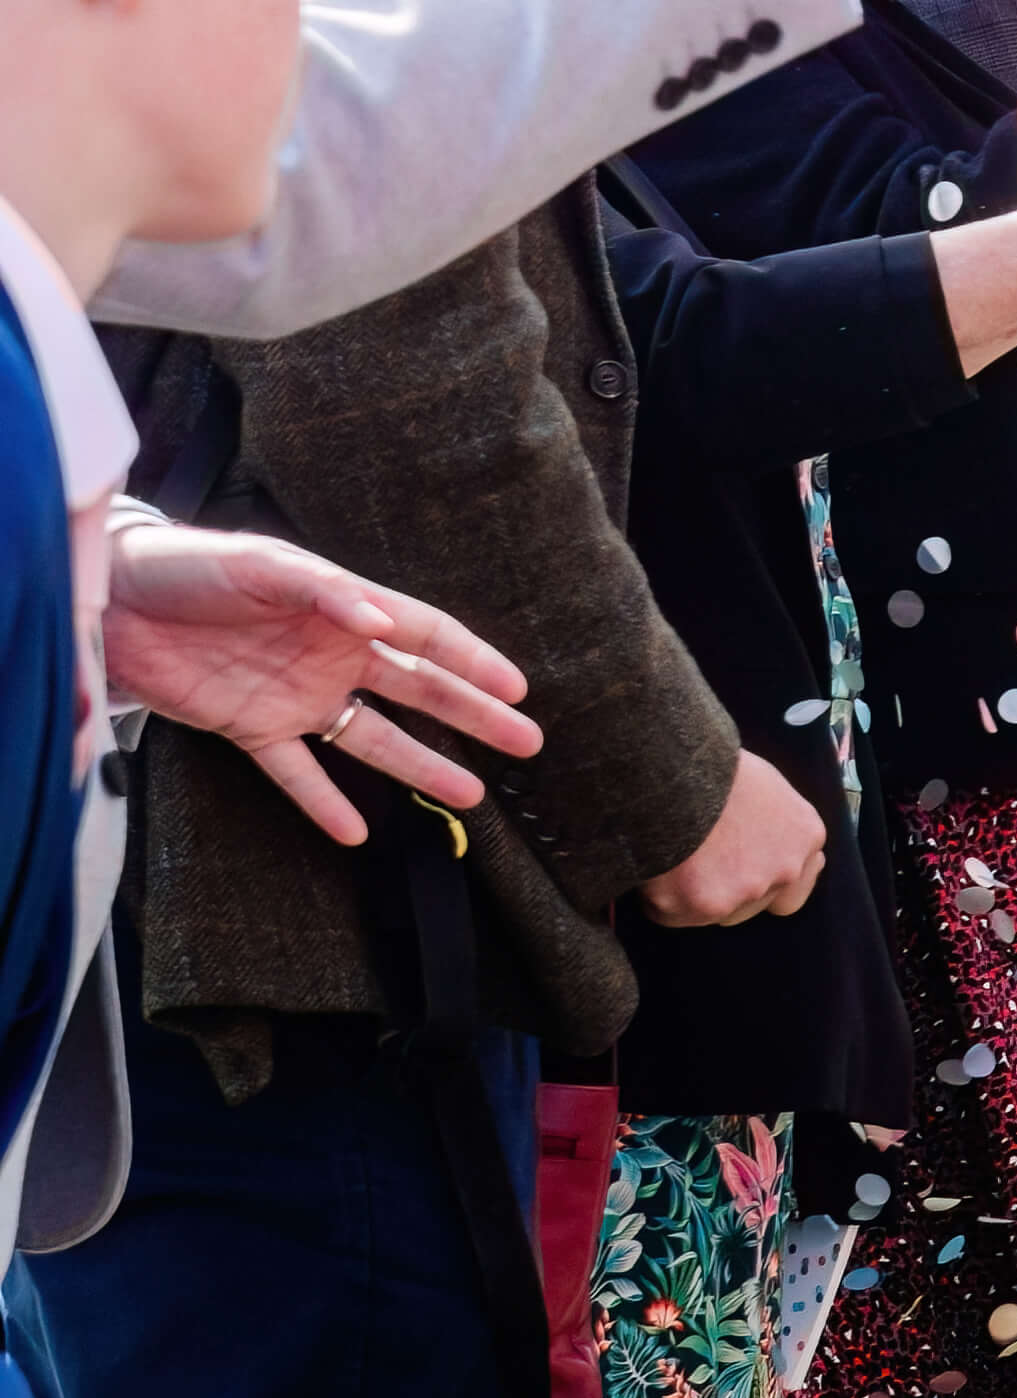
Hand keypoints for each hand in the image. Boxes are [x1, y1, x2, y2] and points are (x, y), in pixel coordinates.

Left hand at [95, 521, 538, 846]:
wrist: (109, 600)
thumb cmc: (188, 566)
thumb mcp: (260, 566)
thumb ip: (325, 591)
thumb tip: (384, 624)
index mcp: (342, 610)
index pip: (425, 637)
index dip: (473, 661)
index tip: (517, 690)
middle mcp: (330, 656)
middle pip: (418, 692)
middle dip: (473, 716)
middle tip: (525, 742)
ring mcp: (294, 696)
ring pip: (372, 739)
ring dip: (420, 766)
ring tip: (469, 796)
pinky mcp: (248, 728)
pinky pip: (297, 774)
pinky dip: (324, 804)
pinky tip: (356, 832)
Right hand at [639, 745, 829, 928]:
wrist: (670, 765)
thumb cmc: (713, 765)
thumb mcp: (763, 785)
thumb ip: (771, 825)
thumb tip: (753, 843)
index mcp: (805, 836)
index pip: (794, 886)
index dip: (763, 883)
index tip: (740, 872)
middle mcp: (784, 870)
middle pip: (752, 904)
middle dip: (727, 890)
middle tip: (698, 862)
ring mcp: (745, 892)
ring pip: (714, 912)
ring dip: (692, 895)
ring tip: (671, 858)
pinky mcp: (700, 904)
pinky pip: (671, 914)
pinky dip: (657, 899)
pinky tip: (651, 867)